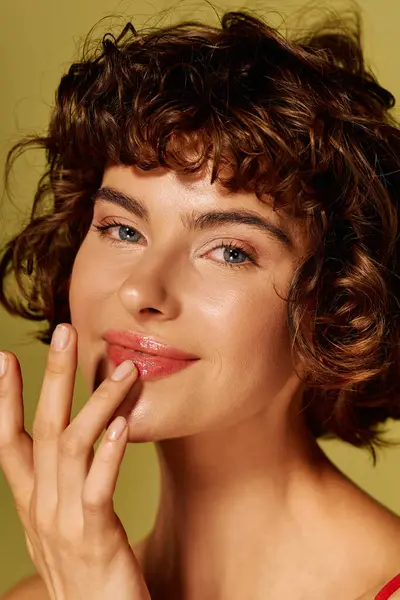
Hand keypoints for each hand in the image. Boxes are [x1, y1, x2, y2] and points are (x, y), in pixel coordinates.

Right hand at [0, 324, 150, 599]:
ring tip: (124, 370)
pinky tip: (124, 424)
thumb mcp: (62, 523)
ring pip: (72, 448)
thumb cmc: (85, 569)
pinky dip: (109, 452)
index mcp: (30, 501)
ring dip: (97, 404)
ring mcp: (64, 523)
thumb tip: (75, 443)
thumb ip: (60, 486)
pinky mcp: (95, 538)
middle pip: (41, 430)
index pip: (8, 441)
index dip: (3, 399)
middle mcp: (40, 507)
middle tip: (64, 332)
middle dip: (50, 378)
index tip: (3, 358)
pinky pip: (98, 487)